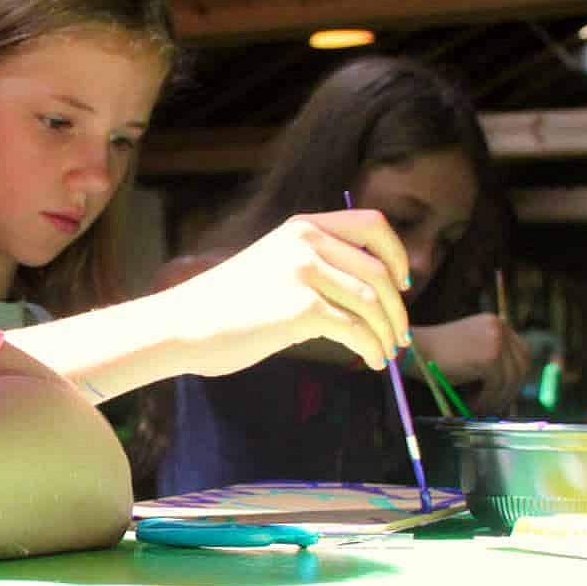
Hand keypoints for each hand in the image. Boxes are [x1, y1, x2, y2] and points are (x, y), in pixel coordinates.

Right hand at [154, 211, 412, 375]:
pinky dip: (370, 347)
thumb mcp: (270, 265)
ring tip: (386, 353)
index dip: (398, 254)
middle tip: (400, 334)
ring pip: (372, 301)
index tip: (405, 283)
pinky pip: (355, 329)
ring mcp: (304, 272)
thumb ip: (310, 265)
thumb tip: (358, 292)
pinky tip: (368, 361)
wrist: (181, 326)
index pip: (372, 225)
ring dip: (388, 332)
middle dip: (397, 308)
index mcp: (301, 227)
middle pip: (380, 270)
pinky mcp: (301, 308)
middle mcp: (306, 242)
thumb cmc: (222, 306)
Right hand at [413, 314, 530, 415]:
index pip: (521, 353)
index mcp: (494, 323)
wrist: (409, 350)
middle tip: (493, 407)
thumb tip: (510, 388)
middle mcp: (499, 327)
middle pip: (522, 366)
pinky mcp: (489, 356)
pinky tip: (469, 406)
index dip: (515, 376)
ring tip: (477, 409)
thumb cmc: (431, 356)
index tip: (503, 394)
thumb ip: (489, 359)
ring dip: (496, 399)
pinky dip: (485, 400)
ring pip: (510, 379)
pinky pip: (497, 386)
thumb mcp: (467, 351)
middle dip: (510, 391)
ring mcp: (496, 340)